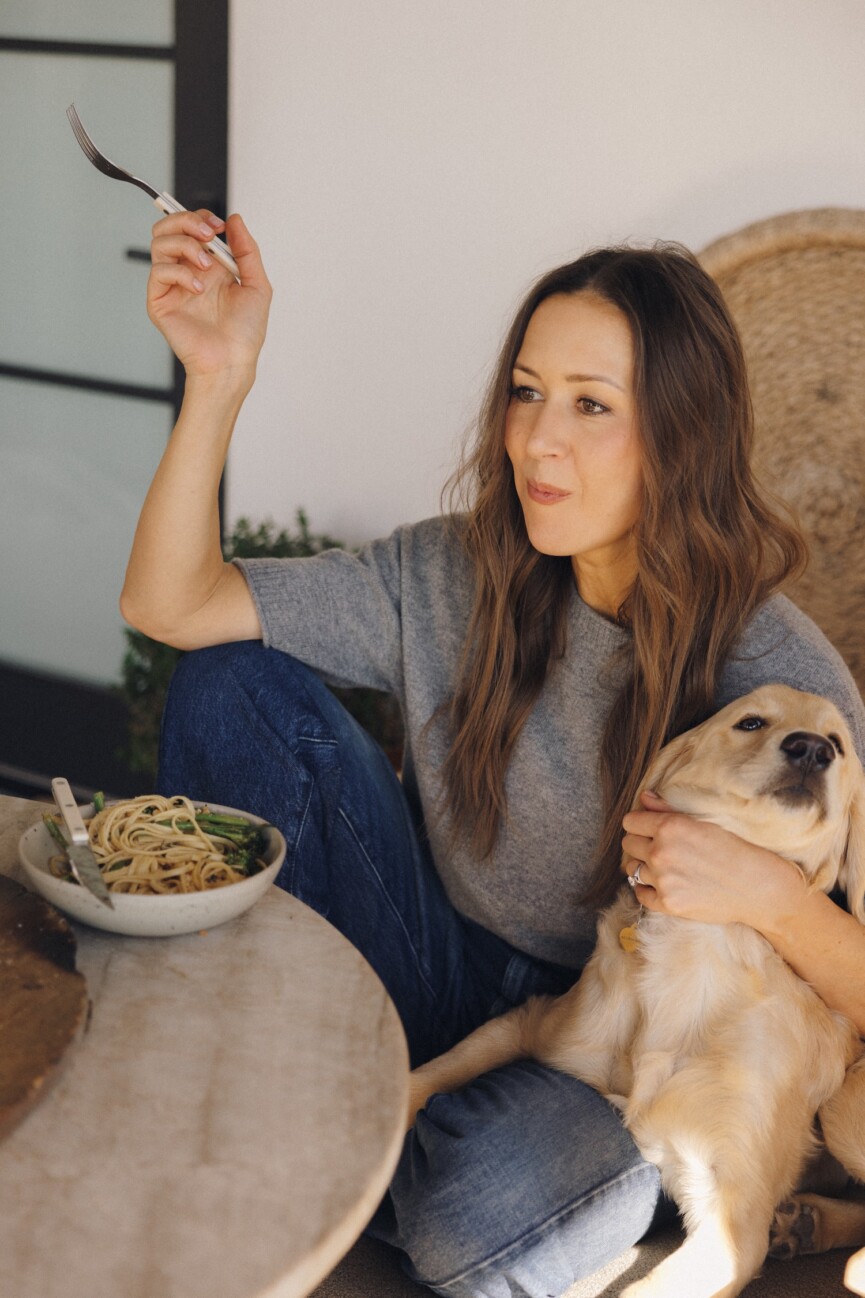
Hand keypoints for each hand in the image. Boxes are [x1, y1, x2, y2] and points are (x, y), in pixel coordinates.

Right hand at [147, 210, 271, 378]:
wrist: (232, 361)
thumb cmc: (245, 332)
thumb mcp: (257, 285)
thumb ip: (247, 250)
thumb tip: (235, 220)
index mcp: (210, 266)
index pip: (192, 227)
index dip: (201, 217)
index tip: (218, 225)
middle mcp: (188, 271)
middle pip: (169, 228)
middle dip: (187, 221)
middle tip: (207, 234)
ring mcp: (172, 285)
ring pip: (159, 243)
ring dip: (185, 245)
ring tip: (205, 265)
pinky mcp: (159, 301)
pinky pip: (159, 271)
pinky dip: (180, 272)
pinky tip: (198, 289)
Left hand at [621, 790, 805, 928]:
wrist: (759, 888)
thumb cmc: (736, 850)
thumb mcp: (704, 823)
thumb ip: (667, 811)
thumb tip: (643, 798)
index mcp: (669, 827)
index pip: (630, 822)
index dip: (639, 823)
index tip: (648, 829)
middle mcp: (660, 853)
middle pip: (628, 844)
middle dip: (640, 843)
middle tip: (658, 848)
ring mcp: (662, 880)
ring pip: (631, 869)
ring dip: (642, 866)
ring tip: (663, 867)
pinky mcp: (667, 904)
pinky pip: (639, 894)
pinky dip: (647, 889)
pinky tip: (662, 885)